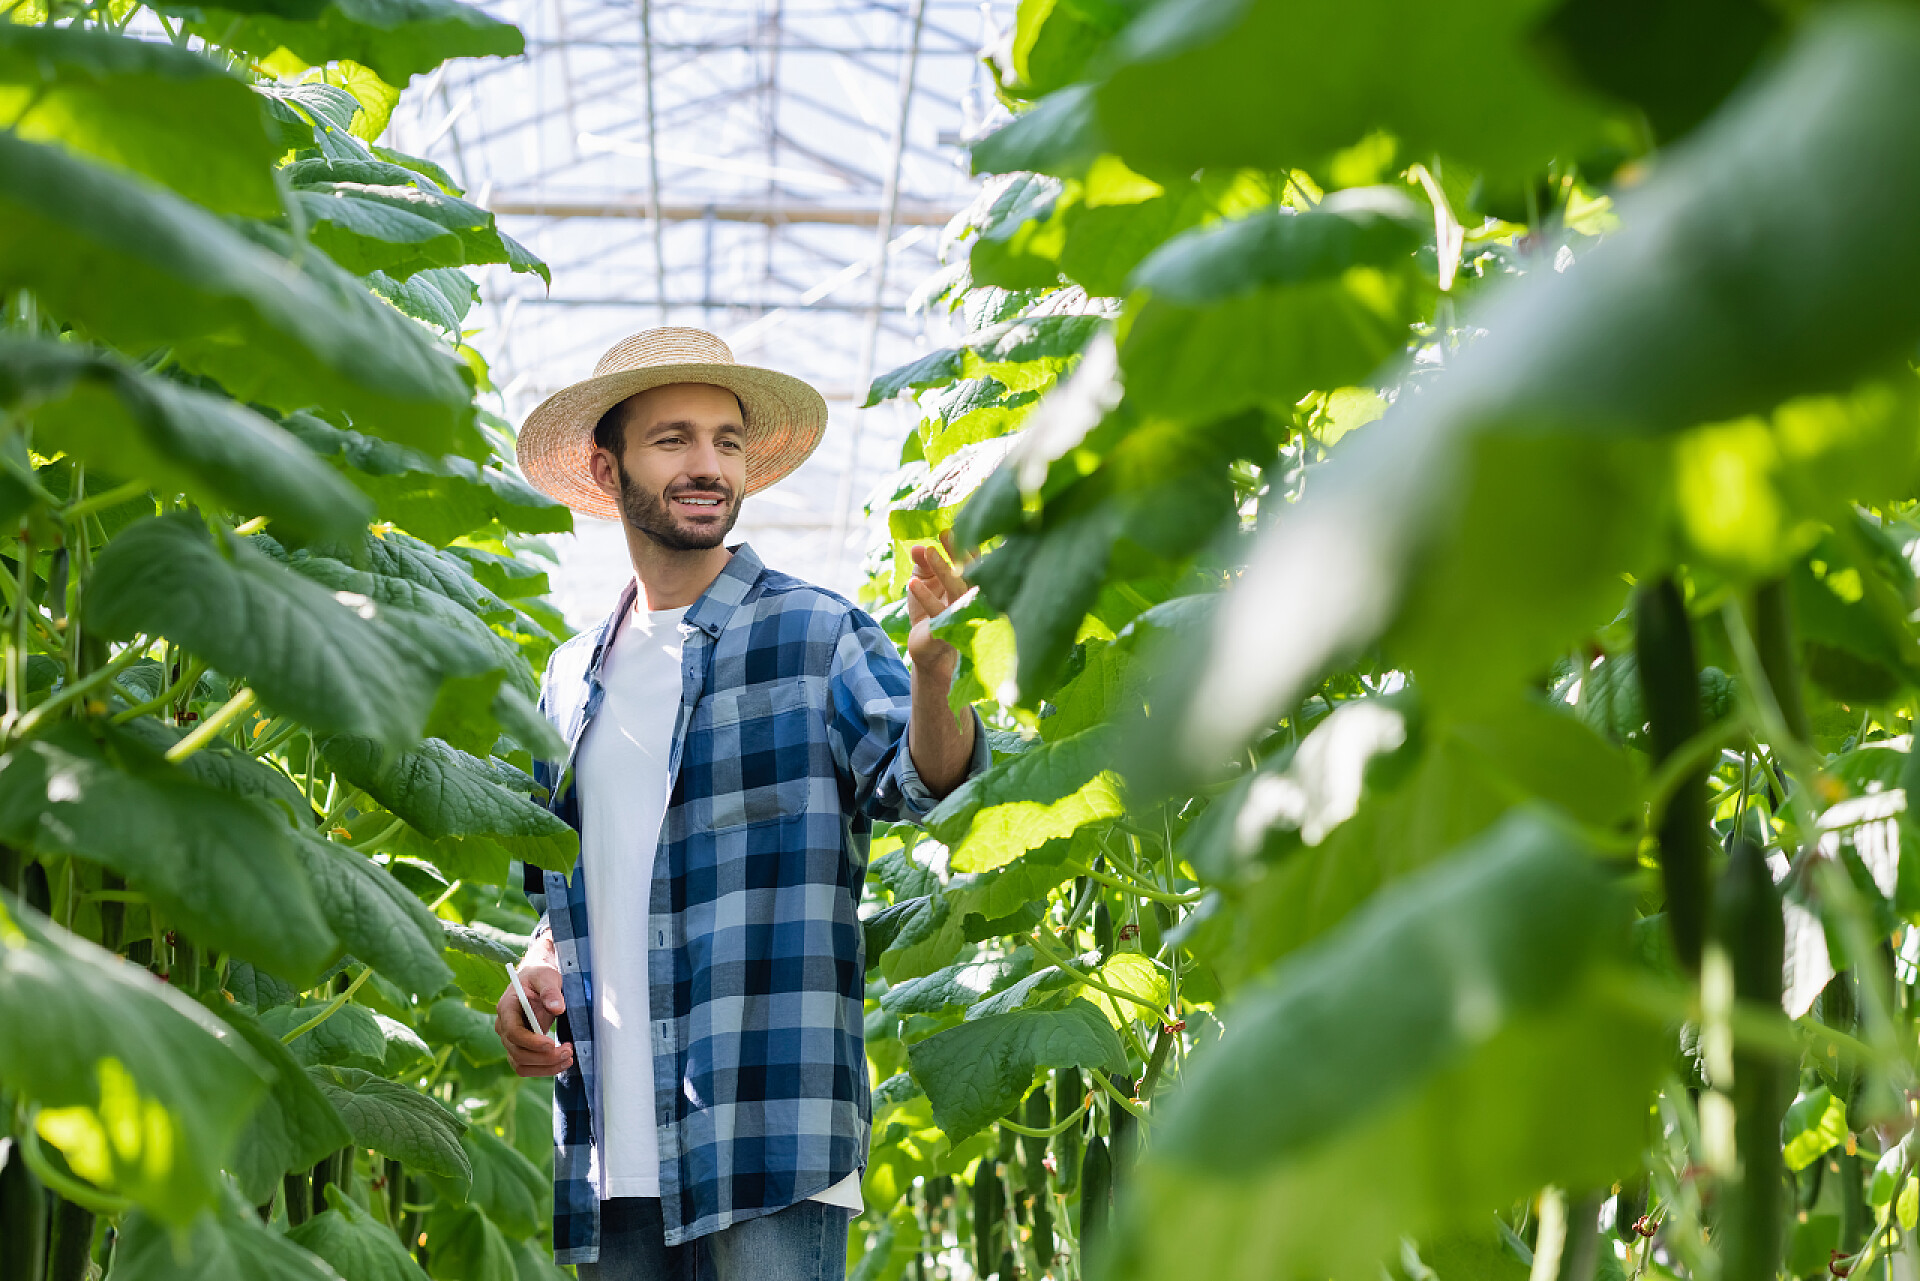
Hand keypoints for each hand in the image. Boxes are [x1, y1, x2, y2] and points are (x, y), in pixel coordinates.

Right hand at [494, 941, 573, 1077]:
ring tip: (568, 1058)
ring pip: (521, 1064)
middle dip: (544, 1057)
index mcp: (506, 1007)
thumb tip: (557, 1008)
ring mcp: (511, 1039)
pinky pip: (527, 1066)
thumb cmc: (540, 976)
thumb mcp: (547, 976)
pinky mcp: (520, 1047)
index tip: (552, 1043)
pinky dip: (544, 1069)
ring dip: (545, 1067)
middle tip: (568, 1051)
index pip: (513, 1032)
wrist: (538, 981)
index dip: (531, 1042)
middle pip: (517, 1052)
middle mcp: (504, 1026)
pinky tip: (561, 1062)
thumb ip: (551, 991)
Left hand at [906, 531, 970, 683]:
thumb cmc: (929, 614)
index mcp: (969, 586)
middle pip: (968, 572)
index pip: (970, 562)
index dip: (961, 545)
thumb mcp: (923, 585)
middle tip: (945, 533)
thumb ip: (921, 566)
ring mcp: (963, 616)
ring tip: (928, 551)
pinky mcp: (949, 632)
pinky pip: (938, 613)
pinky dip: (925, 598)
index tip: (948, 528)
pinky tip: (912, 583)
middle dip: (956, 552)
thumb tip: (915, 548)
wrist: (928, 651)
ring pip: (957, 590)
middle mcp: (972, 600)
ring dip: (942, 570)